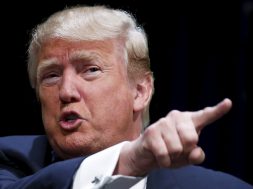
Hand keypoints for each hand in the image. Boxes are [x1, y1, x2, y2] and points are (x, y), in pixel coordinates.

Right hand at [115, 98, 231, 175]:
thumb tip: (195, 150)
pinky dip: (164, 162)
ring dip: (172, 157)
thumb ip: (197, 155)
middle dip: (185, 150)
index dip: (218, 110)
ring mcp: (162, 123)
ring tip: (166, 151)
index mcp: (189, 121)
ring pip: (176, 149)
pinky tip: (159, 156)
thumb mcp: (188, 157)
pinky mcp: (151, 132)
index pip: (205, 115)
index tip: (228, 102)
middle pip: (191, 139)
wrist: (148, 155)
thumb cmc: (171, 152)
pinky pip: (164, 154)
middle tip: (177, 150)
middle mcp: (176, 117)